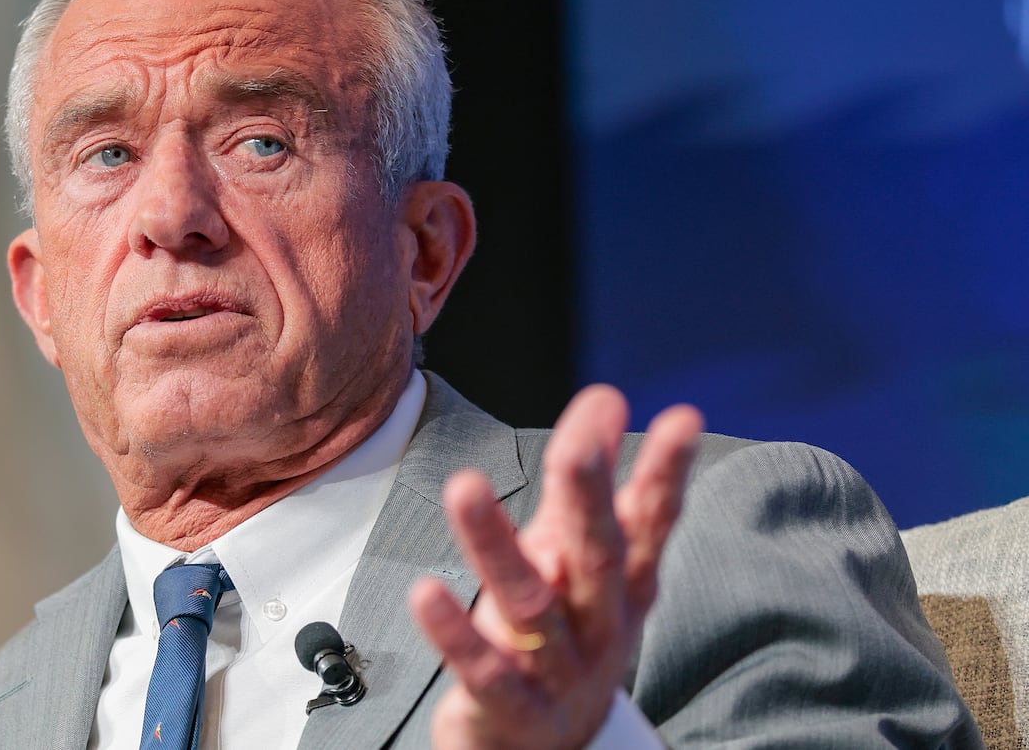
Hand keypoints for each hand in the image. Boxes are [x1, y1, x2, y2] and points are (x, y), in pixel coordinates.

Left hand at [408, 385, 702, 749]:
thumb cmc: (565, 636)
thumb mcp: (578, 558)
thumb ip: (588, 483)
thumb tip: (605, 397)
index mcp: (622, 585)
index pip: (649, 522)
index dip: (666, 475)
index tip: (682, 420)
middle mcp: (599, 626)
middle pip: (596, 558)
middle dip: (587, 501)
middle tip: (575, 448)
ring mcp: (558, 672)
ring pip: (530, 606)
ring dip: (496, 546)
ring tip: (464, 487)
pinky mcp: (511, 710)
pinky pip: (483, 670)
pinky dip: (455, 633)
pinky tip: (425, 592)